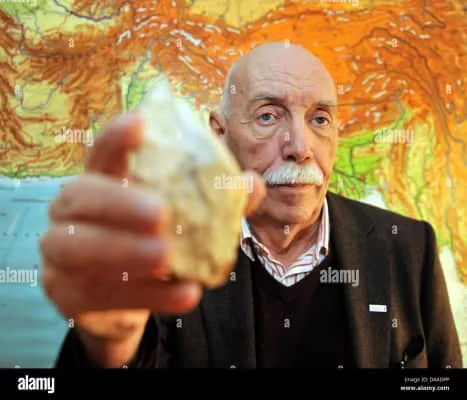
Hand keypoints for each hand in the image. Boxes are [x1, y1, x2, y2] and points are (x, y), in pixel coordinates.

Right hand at [39, 113, 264, 363]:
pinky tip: (185, 294)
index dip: (116, 137)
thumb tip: (251, 184)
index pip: (102, 152)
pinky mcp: (67, 293)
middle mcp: (73, 212)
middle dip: (117, 202)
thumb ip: (214, 200)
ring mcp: (62, 253)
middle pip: (78, 194)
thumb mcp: (184, 219)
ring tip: (164, 256)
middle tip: (160, 214)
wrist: (125, 298)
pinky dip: (147, 295)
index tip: (139, 122)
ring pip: (74, 246)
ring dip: (121, 250)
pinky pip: (101, 295)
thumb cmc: (153, 243)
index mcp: (103, 183)